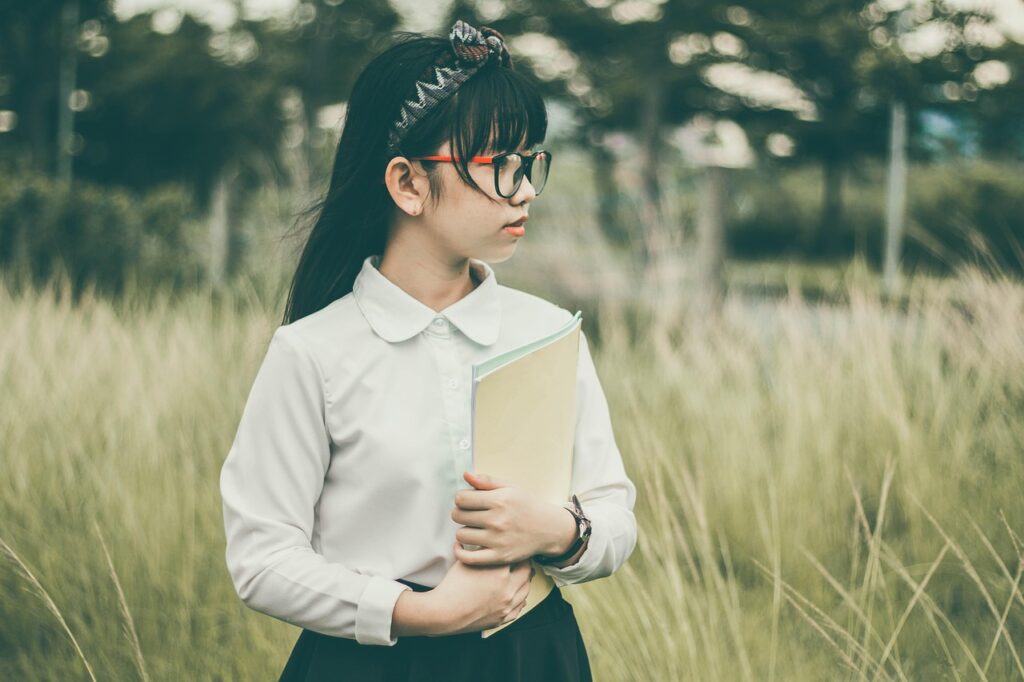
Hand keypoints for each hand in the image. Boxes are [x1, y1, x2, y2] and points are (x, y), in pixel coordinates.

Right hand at [422, 542, 534, 635]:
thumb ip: (479, 551)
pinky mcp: (502, 618)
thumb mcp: (466, 561)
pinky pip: (519, 608)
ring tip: (520, 576)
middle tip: (521, 560)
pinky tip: (515, 595)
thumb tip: (482, 542)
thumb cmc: (453, 586)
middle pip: (527, 572)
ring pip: (526, 590)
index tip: (516, 548)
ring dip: (524, 582)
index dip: (518, 550)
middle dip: (525, 565)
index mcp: (501, 571)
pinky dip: (519, 599)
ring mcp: (507, 605)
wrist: (445, 612)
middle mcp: (508, 588)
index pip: (519, 556)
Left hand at [451, 471, 573, 565]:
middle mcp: (498, 520)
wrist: (548, 529)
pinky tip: (462, 545)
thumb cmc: (525, 506)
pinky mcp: (499, 557)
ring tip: (474, 528)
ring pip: (461, 535)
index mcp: (500, 500)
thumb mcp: (510, 488)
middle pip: (458, 516)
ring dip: (464, 531)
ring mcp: (498, 540)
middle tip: (470, 514)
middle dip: (460, 513)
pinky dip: (459, 552)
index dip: (461, 498)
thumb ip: (487, 481)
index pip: (461, 498)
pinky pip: (468, 558)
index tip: (468, 501)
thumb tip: (465, 474)